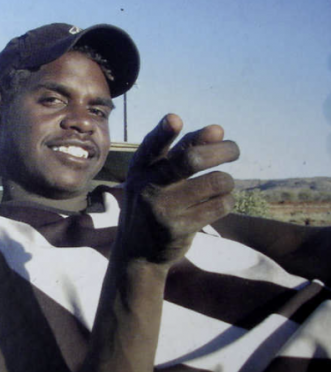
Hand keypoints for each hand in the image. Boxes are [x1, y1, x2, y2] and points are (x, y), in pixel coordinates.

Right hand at [119, 114, 238, 266]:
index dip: (164, 132)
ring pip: (216, 182)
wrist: (137, 251)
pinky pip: (221, 205)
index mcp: (140, 168)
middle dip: (222, 150)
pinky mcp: (179, 228)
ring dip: (227, 181)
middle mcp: (147, 186)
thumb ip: (184, 149)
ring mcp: (163, 209)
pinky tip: (216, 204)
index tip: (175, 119)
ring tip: (220, 185)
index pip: (152, 146)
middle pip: (192, 159)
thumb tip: (219, 130)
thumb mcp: (157, 176)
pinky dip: (226, 200)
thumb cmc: (153, 202)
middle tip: (234, 151)